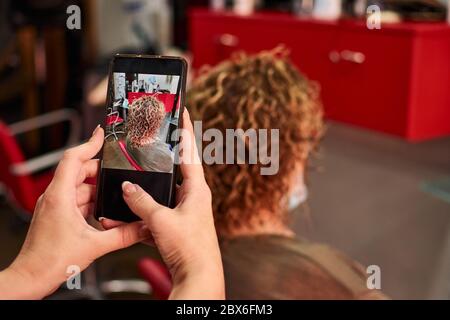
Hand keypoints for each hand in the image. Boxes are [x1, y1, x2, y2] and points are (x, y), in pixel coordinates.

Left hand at [0, 126, 149, 298]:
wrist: (31, 277)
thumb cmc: (51, 261)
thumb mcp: (95, 246)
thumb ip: (124, 235)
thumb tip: (144, 227)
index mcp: (60, 196)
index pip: (73, 159)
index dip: (89, 144)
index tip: (102, 135)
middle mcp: (55, 197)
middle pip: (79, 170)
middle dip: (100, 170)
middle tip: (118, 171)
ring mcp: (55, 205)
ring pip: (79, 186)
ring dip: (96, 189)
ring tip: (114, 195)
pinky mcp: (57, 215)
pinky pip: (76, 200)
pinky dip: (91, 201)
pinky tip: (103, 211)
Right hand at [102, 110, 224, 298]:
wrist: (198, 276)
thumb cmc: (191, 248)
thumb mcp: (161, 220)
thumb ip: (142, 202)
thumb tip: (127, 188)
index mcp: (196, 188)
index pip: (190, 150)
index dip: (185, 128)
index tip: (182, 109)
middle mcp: (192, 197)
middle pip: (174, 169)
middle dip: (159, 159)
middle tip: (148, 142)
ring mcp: (185, 211)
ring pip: (162, 194)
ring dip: (145, 193)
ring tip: (128, 185)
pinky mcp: (176, 226)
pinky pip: (156, 215)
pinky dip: (141, 217)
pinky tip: (125, 219)